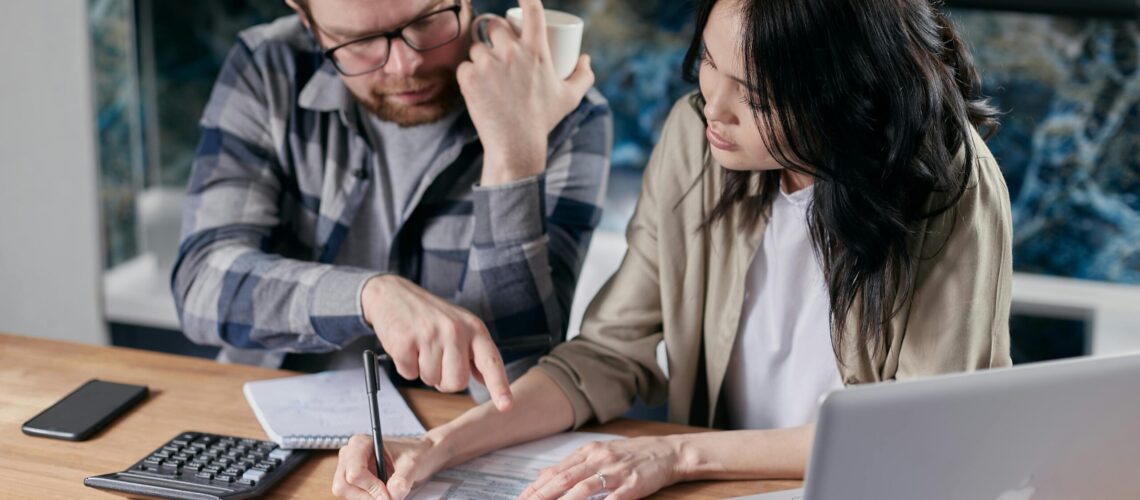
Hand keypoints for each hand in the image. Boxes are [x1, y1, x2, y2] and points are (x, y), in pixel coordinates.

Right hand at [332, 434, 449, 499]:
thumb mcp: (412, 464)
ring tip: (387, 493)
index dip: (371, 488)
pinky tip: (382, 493)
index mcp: (361, 443)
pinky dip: (368, 498)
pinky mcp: (353, 480)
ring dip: (367, 498)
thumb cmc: (415, 453)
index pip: (354, 472)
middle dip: (366, 495)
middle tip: (387, 498)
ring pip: (346, 493)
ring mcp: (348, 468)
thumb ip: (401, 480)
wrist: (420, 456)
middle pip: (344, 484)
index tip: (388, 495)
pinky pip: (353, 496)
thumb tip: (391, 496)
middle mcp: (350, 454)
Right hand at [361, 275, 512, 410]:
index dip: (499, 386)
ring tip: (420, 347)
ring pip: (431, 380)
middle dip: (444, 381)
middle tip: (436, 359)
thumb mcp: (460, 325)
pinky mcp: (406, 341)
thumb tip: (486, 380)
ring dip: (423, 371)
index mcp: (474, 328)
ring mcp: (430, 335)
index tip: (506, 405)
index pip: (491, 361)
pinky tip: (407, 346)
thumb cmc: (429, 315)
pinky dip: (406, 366)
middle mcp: (455, 331)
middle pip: (457, 382)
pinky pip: (409, 374)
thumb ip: (474, 352)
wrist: (393, 294)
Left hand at [457, 0, 595, 184]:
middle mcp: (512, 52)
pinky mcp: (469, 77)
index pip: (533, 10)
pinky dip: (469, 75)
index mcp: (537, 50)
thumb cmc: (543, 120)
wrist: (516, 145)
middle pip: (495, 25)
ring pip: (477, 47)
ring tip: (489, 77)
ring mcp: (489, 64)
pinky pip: (464, 66)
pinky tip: (476, 88)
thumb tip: (585, 58)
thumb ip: (583, 76)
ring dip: (481, 57)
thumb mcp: (570, 98)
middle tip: (497, 51)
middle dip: (495, 34)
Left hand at [519, 437, 682, 499]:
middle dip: (541, 495)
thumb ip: (573, 465)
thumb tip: (543, 474)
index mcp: (589, 452)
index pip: (556, 471)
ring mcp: (616, 472)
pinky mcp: (632, 485)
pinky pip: (613, 498)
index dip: (537, 486)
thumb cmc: (632, 454)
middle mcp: (599, 459)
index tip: (521, 498)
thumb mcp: (600, 453)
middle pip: (565, 479)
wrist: (667, 451)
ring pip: (584, 488)